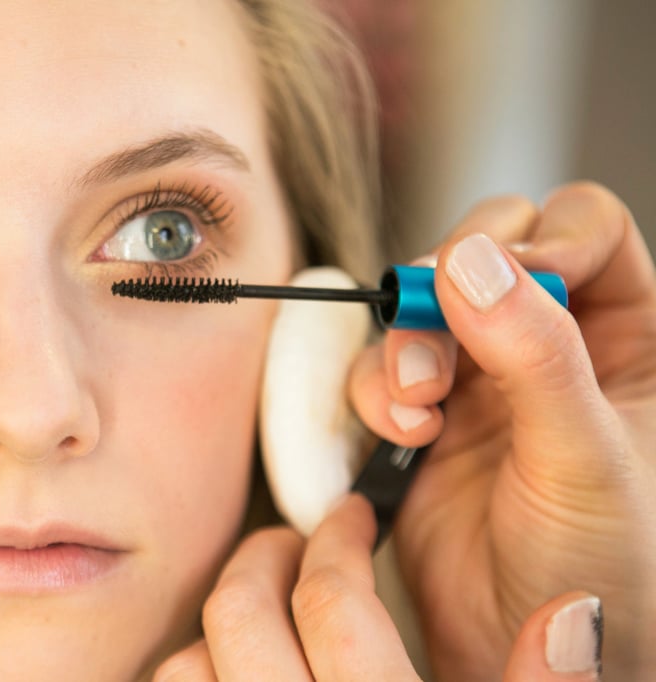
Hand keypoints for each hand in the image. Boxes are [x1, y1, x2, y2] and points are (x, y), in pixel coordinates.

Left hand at [153, 495, 602, 680]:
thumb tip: (568, 612)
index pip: (335, 603)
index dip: (341, 538)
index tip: (353, 515)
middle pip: (242, 615)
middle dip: (263, 556)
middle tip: (291, 542)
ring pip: (186, 665)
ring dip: (215, 624)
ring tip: (256, 612)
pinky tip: (226, 677)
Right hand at [349, 182, 655, 678]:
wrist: (520, 655)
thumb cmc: (600, 575)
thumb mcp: (587, 458)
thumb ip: (537, 354)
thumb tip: (474, 260)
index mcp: (629, 341)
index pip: (584, 232)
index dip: (542, 242)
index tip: (505, 286)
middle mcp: (549, 345)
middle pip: (485, 252)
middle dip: (444, 292)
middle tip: (436, 353)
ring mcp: (480, 378)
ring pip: (421, 305)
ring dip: (403, 346)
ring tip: (415, 409)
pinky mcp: (422, 415)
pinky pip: (378, 365)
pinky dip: (374, 389)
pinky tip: (400, 432)